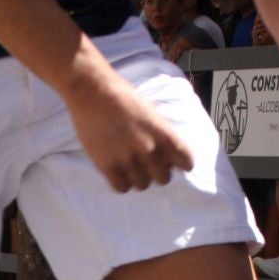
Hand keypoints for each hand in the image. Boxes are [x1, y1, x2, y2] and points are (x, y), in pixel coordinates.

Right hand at [63, 66, 193, 192]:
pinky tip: (117, 171)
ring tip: (129, 165)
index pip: (186, 162)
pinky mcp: (107, 166)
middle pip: (164, 178)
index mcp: (164, 134)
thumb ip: (162, 134)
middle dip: (157, 172)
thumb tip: (169, 154)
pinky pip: (122, 188)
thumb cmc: (123, 97)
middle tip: (146, 163)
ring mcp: (128, 159)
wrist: (92, 91)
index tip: (173, 162)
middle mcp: (149, 149)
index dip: (180, 164)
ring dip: (138, 178)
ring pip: (142, 185)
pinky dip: (121, 182)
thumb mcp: (152, 113)